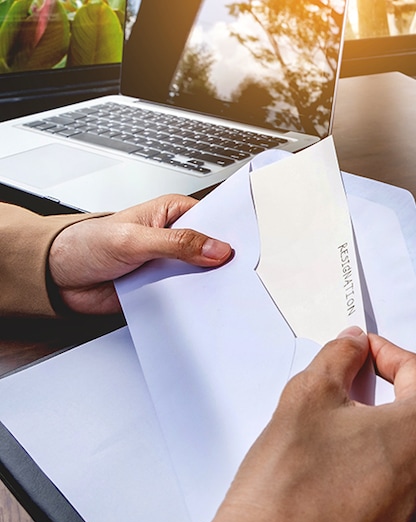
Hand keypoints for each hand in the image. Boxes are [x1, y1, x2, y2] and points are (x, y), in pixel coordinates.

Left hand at [49, 194, 231, 314]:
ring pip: (203, 276)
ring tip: (227, 291)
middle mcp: (176, 238)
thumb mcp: (133, 239)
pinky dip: (195, 303)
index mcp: (173, 213)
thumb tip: (216, 249)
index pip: (213, 219)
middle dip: (224, 262)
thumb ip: (176, 244)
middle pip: (213, 250)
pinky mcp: (166, 289)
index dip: (231, 231)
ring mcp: (171, 265)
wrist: (58, 279)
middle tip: (241, 272)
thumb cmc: (85, 244)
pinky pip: (189, 298)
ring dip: (210, 285)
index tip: (248, 244)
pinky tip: (205, 306)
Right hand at [191, 327, 415, 521]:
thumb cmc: (290, 485)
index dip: (384, 351)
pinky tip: (346, 458)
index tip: (362, 351)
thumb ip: (340, 355)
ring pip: (415, 444)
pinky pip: (407, 478)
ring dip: (386, 425)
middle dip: (387, 387)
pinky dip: (384, 459)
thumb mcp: (310, 392)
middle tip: (351, 379)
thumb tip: (353, 345)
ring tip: (344, 422)